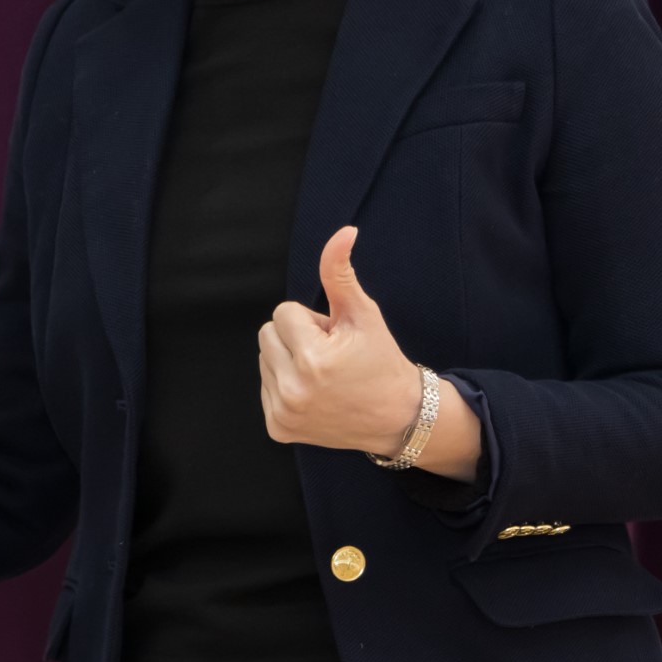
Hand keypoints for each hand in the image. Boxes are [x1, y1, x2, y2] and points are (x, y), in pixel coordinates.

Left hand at [258, 226, 427, 455]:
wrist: (397, 417)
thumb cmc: (381, 360)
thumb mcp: (363, 313)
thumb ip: (340, 272)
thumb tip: (343, 232)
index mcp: (311, 360)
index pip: (282, 312)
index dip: (312, 321)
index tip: (336, 339)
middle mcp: (292, 391)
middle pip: (267, 334)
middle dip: (296, 337)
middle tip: (331, 356)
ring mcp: (283, 414)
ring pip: (264, 359)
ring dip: (289, 359)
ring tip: (325, 374)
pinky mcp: (278, 429)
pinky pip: (265, 386)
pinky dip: (286, 385)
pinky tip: (316, 394)